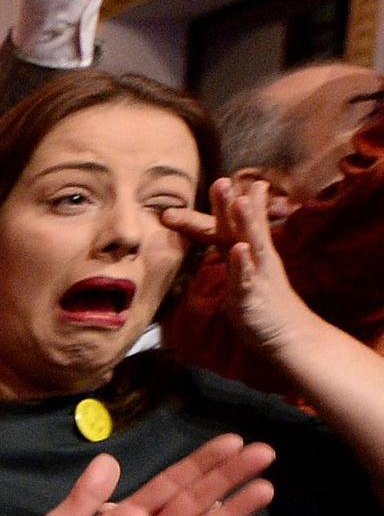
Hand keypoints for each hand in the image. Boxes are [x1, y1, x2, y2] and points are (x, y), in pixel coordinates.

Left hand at [162, 177, 312, 357]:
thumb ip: (238, 255)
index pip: (238, 226)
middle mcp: (257, 260)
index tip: (227, 178)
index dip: (230, 204)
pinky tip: (240, 249)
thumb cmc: (265, 303)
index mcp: (250, 256)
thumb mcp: (247, 274)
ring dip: (245, 223)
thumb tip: (231, 238)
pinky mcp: (253, 296)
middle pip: (243, 227)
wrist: (290, 336)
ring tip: (240, 200)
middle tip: (224, 180)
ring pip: (250, 245)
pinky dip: (242, 263)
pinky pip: (247, 278)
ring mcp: (257, 276)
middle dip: (233, 204)